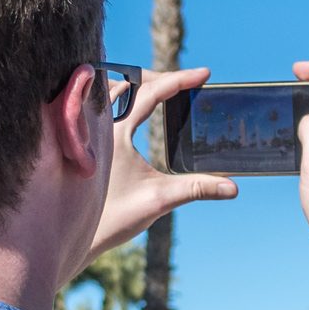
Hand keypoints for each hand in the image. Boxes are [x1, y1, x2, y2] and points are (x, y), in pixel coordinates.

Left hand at [84, 66, 237, 265]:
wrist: (75, 235)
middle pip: (130, 80)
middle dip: (159, 75)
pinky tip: (132, 108)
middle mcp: (97, 124)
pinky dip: (120, 96)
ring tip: (161, 87)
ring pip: (110, 88)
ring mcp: (88, 130)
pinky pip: (100, 103)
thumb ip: (197, 188)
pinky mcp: (85, 141)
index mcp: (115, 132)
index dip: (180, 80)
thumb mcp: (159, 200)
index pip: (150, 92)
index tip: (204, 74)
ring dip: (136, 82)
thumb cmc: (113, 218)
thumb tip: (233, 187)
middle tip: (185, 81)